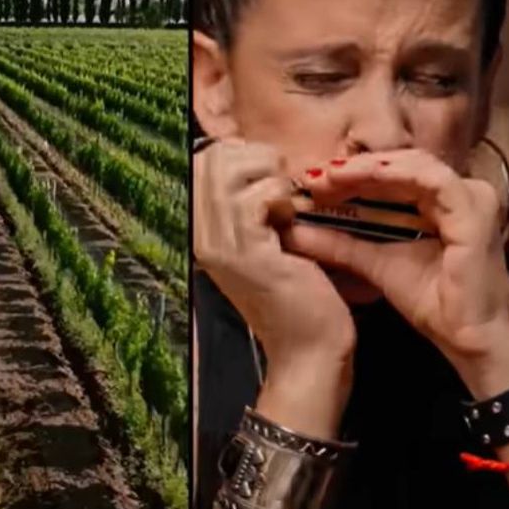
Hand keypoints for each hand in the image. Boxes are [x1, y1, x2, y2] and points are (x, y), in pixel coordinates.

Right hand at [194, 138, 354, 436]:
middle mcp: (200, 234)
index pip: (204, 159)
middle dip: (256, 158)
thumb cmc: (298, 297)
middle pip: (212, 156)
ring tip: (287, 210)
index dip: (243, 155)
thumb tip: (261, 161)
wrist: (308, 353)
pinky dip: (281, 198)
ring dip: (270, 177)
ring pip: (230, 168)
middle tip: (283, 191)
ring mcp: (217, 244)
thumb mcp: (269, 242)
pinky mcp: (243, 252)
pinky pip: (255, 196)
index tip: (271, 181)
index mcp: (202, 229)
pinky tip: (292, 223)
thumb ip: (255, 205)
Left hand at [282, 148, 508, 372]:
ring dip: (369, 168)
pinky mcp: (474, 210)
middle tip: (315, 176)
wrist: (467, 339)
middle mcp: (461, 192)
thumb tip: (294, 232)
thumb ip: (339, 244)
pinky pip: (431, 180)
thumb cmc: (432, 303)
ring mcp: (472, 198)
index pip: (394, 174)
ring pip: (414, 165)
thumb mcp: (375, 264)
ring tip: (332, 176)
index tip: (312, 182)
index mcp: (441, 201)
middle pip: (401, 164)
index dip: (352, 174)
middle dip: (355, 168)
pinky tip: (363, 177)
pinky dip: (395, 175)